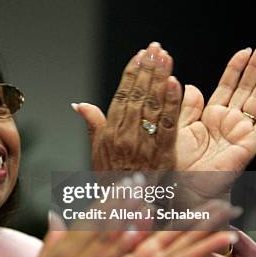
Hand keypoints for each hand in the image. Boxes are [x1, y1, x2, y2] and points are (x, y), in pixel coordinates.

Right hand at [73, 42, 181, 171]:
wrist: (125, 209)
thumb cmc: (111, 180)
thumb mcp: (96, 153)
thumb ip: (92, 125)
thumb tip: (79, 104)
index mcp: (109, 133)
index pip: (121, 96)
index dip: (130, 73)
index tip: (139, 55)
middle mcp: (125, 136)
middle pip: (137, 95)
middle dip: (147, 69)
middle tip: (155, 48)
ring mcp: (144, 144)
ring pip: (152, 105)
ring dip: (160, 78)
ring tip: (166, 57)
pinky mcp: (163, 153)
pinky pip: (167, 124)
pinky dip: (171, 103)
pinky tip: (176, 84)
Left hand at [177, 44, 255, 173]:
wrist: (185, 186)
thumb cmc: (179, 162)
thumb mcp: (178, 128)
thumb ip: (186, 107)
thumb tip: (192, 85)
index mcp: (210, 115)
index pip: (227, 85)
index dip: (236, 68)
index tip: (244, 51)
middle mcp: (228, 120)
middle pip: (246, 88)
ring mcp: (240, 131)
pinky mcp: (249, 144)